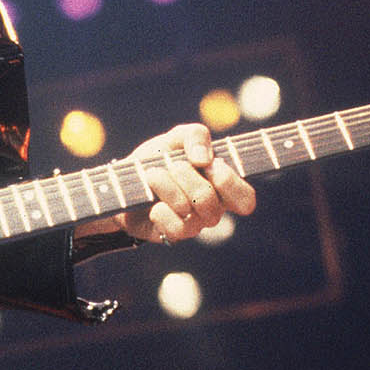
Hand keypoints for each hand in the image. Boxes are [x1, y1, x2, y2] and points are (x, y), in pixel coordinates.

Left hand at [118, 123, 257, 243]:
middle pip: (210, 200)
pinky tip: (152, 204)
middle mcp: (213, 209)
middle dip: (186, 177)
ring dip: (166, 186)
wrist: (124, 181)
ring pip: (189, 209)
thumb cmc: (158, 159)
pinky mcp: (173, 235)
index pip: (245, 198)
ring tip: (152, 176)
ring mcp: (194, 225)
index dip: (228, 182)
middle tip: (173, 166)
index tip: (209, 164)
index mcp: (222, 186)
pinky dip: (160, 210)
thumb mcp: (176, 137)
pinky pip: (175, 228)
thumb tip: (203, 159)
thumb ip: (196, 135)